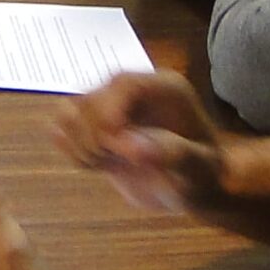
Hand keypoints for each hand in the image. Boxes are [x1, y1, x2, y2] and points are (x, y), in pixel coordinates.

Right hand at [51, 72, 230, 215]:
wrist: (194, 185)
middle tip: (114, 162)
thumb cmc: (204, 174)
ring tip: (105, 163)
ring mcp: (111, 108)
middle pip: (92, 97)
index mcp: (165, 89)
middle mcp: (134, 92)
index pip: (124, 84)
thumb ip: (173, 154)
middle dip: (94, 135)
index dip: (108, 109)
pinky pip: (64, 128)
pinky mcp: (95, 127)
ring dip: (79, 142)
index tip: (109, 143)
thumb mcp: (199, 168)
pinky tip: (95, 164)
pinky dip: (71, 149)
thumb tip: (135, 149)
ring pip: (71, 110)